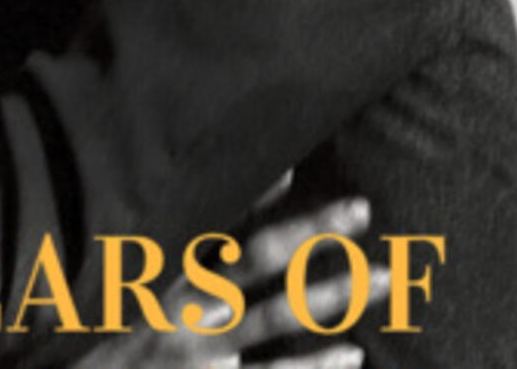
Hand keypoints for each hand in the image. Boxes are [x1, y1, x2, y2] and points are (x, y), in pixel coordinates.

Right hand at [74, 199, 386, 367]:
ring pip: (273, 317)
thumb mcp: (152, 294)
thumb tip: (256, 198)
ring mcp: (202, 350)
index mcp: (174, 276)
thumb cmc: (134, 345)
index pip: (219, 226)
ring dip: (330, 296)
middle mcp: (188, 306)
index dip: (260, 196)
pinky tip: (352, 355)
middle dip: (309, 233)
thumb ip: (200, 254)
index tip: (297, 168)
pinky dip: (314, 368)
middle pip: (255, 260)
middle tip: (360, 209)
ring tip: (382, 277)